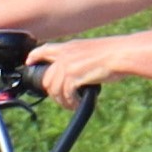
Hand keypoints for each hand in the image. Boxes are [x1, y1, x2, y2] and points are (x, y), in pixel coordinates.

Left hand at [31, 31, 146, 98]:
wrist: (122, 54)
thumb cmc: (114, 54)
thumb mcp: (91, 51)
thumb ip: (80, 60)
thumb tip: (78, 74)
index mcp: (69, 47)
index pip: (44, 49)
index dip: (34, 56)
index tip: (29, 63)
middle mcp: (65, 55)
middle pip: (47, 77)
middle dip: (52, 92)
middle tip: (63, 99)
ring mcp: (68, 65)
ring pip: (54, 89)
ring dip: (62, 100)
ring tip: (71, 105)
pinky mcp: (74, 76)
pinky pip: (65, 94)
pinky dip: (70, 102)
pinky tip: (76, 104)